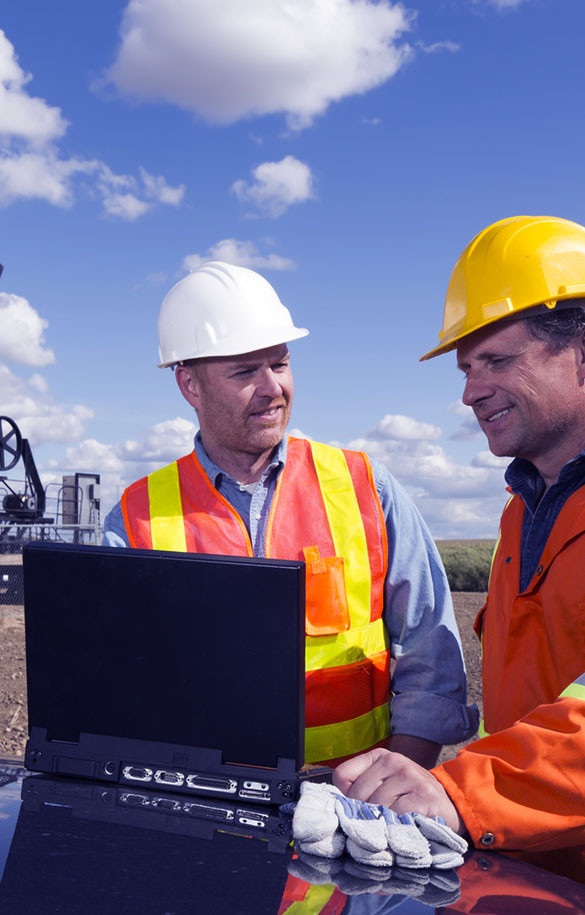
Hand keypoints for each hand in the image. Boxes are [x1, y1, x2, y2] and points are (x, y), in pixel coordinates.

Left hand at [333, 748, 464, 834]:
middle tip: (377, 822)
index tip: (357, 808)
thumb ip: (359, 789)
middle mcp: (394, 760)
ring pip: (376, 806)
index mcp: (379, 757)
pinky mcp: (424, 794)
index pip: (342, 775)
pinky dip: (396, 826)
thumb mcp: (383, 785)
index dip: (346, 797)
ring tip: (391, 824)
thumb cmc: (408, 798)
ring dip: (381, 822)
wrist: (448, 805)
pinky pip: (396, 815)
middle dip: (363, 814)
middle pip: (357, 794)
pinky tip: (403, 826)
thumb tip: (337, 806)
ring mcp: (410, 775)